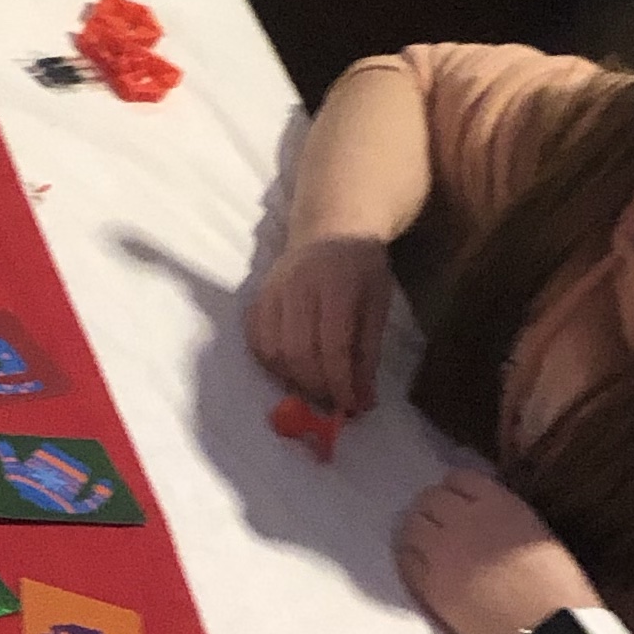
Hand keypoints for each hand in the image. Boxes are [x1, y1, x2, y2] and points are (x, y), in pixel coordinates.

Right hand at [247, 231, 391, 418]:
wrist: (330, 227)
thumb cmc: (360, 268)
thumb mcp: (377, 304)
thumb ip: (368, 352)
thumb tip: (363, 400)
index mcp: (336, 285)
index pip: (333, 345)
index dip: (340, 382)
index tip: (351, 406)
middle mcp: (298, 286)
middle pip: (298, 352)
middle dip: (317, 386)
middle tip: (334, 401)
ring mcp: (272, 291)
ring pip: (272, 350)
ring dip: (293, 378)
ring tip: (315, 386)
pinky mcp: (257, 298)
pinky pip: (256, 340)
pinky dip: (271, 363)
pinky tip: (292, 368)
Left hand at [395, 467, 589, 633]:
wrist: (549, 632)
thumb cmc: (557, 585)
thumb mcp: (536, 532)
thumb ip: (503, 515)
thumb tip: (481, 514)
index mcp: (497, 503)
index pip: (459, 479)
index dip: (456, 491)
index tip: (458, 502)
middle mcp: (463, 520)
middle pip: (429, 499)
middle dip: (434, 508)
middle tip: (439, 523)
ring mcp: (442, 552)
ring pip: (412, 526)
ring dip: (418, 530)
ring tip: (426, 543)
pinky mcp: (430, 585)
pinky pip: (407, 561)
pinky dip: (412, 558)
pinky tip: (421, 566)